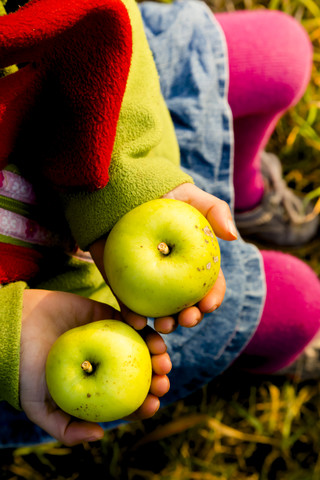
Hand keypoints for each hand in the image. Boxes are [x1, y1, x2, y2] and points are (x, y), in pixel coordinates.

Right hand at [20, 289, 170, 445]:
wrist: (13, 328)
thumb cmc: (24, 368)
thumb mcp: (39, 407)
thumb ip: (65, 428)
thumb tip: (100, 434)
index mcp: (97, 388)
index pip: (126, 401)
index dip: (143, 405)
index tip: (153, 404)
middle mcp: (107, 365)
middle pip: (140, 374)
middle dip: (158, 379)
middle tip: (162, 381)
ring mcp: (110, 340)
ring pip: (142, 347)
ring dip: (157, 352)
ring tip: (162, 356)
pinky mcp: (108, 317)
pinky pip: (131, 320)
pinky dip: (143, 325)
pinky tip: (147, 330)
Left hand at [90, 183, 236, 333]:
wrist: (118, 191)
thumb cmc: (159, 191)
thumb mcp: (187, 196)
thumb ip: (215, 209)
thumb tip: (233, 236)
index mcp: (193, 261)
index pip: (208, 285)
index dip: (212, 298)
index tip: (209, 304)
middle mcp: (172, 276)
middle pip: (185, 304)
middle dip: (190, 318)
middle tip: (187, 319)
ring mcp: (147, 283)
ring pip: (159, 311)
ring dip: (165, 325)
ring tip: (163, 326)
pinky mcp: (122, 285)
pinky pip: (128, 306)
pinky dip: (132, 318)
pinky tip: (135, 323)